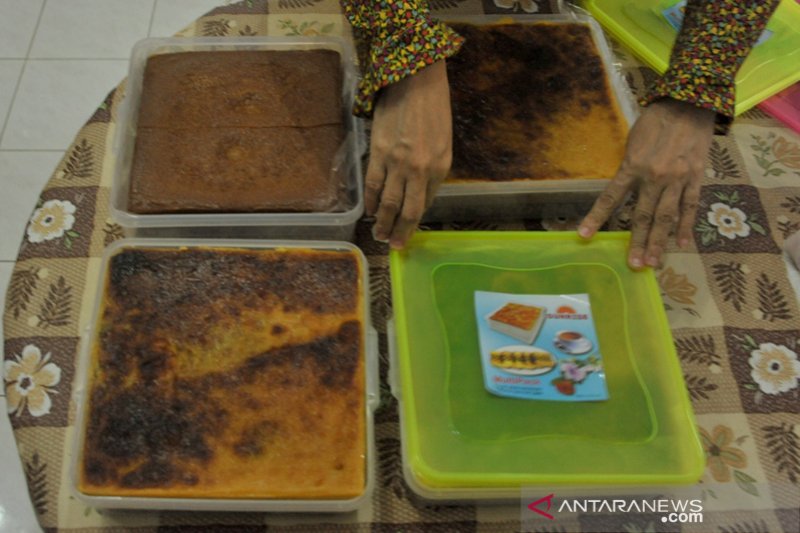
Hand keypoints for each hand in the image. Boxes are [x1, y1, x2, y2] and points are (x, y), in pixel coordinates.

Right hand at [367, 60, 451, 248]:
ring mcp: (398, 162)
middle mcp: (420, 169)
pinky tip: (369, 210)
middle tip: (392, 245)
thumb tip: (420, 191)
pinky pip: (373, 184)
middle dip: (399, 231)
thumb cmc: (434, 107)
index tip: (408, 234)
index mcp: (440, 167)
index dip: (416, 221)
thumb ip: (433, 168)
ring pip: (389, 201)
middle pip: (408, 210)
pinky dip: (370, 200)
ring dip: (383, 221)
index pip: (426, 203)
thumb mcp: (444, 142)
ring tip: (378, 234)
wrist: (415, 79)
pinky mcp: (379, 152)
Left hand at [578, 98, 714, 268]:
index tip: (584, 236)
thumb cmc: (656, 120)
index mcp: (632, 166)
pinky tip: (682, 244)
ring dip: (660, 242)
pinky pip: (691, 207)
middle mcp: (654, 177)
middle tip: (634, 264)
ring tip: (654, 263)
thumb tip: (623, 189)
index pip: (610, 198)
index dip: (596, 218)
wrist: (690, 102)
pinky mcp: (696, 178)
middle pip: (643, 216)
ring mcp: (677, 179)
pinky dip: (686, 226)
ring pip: (667, 218)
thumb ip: (628, 167)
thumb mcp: (633, 141)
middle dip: (638, 242)